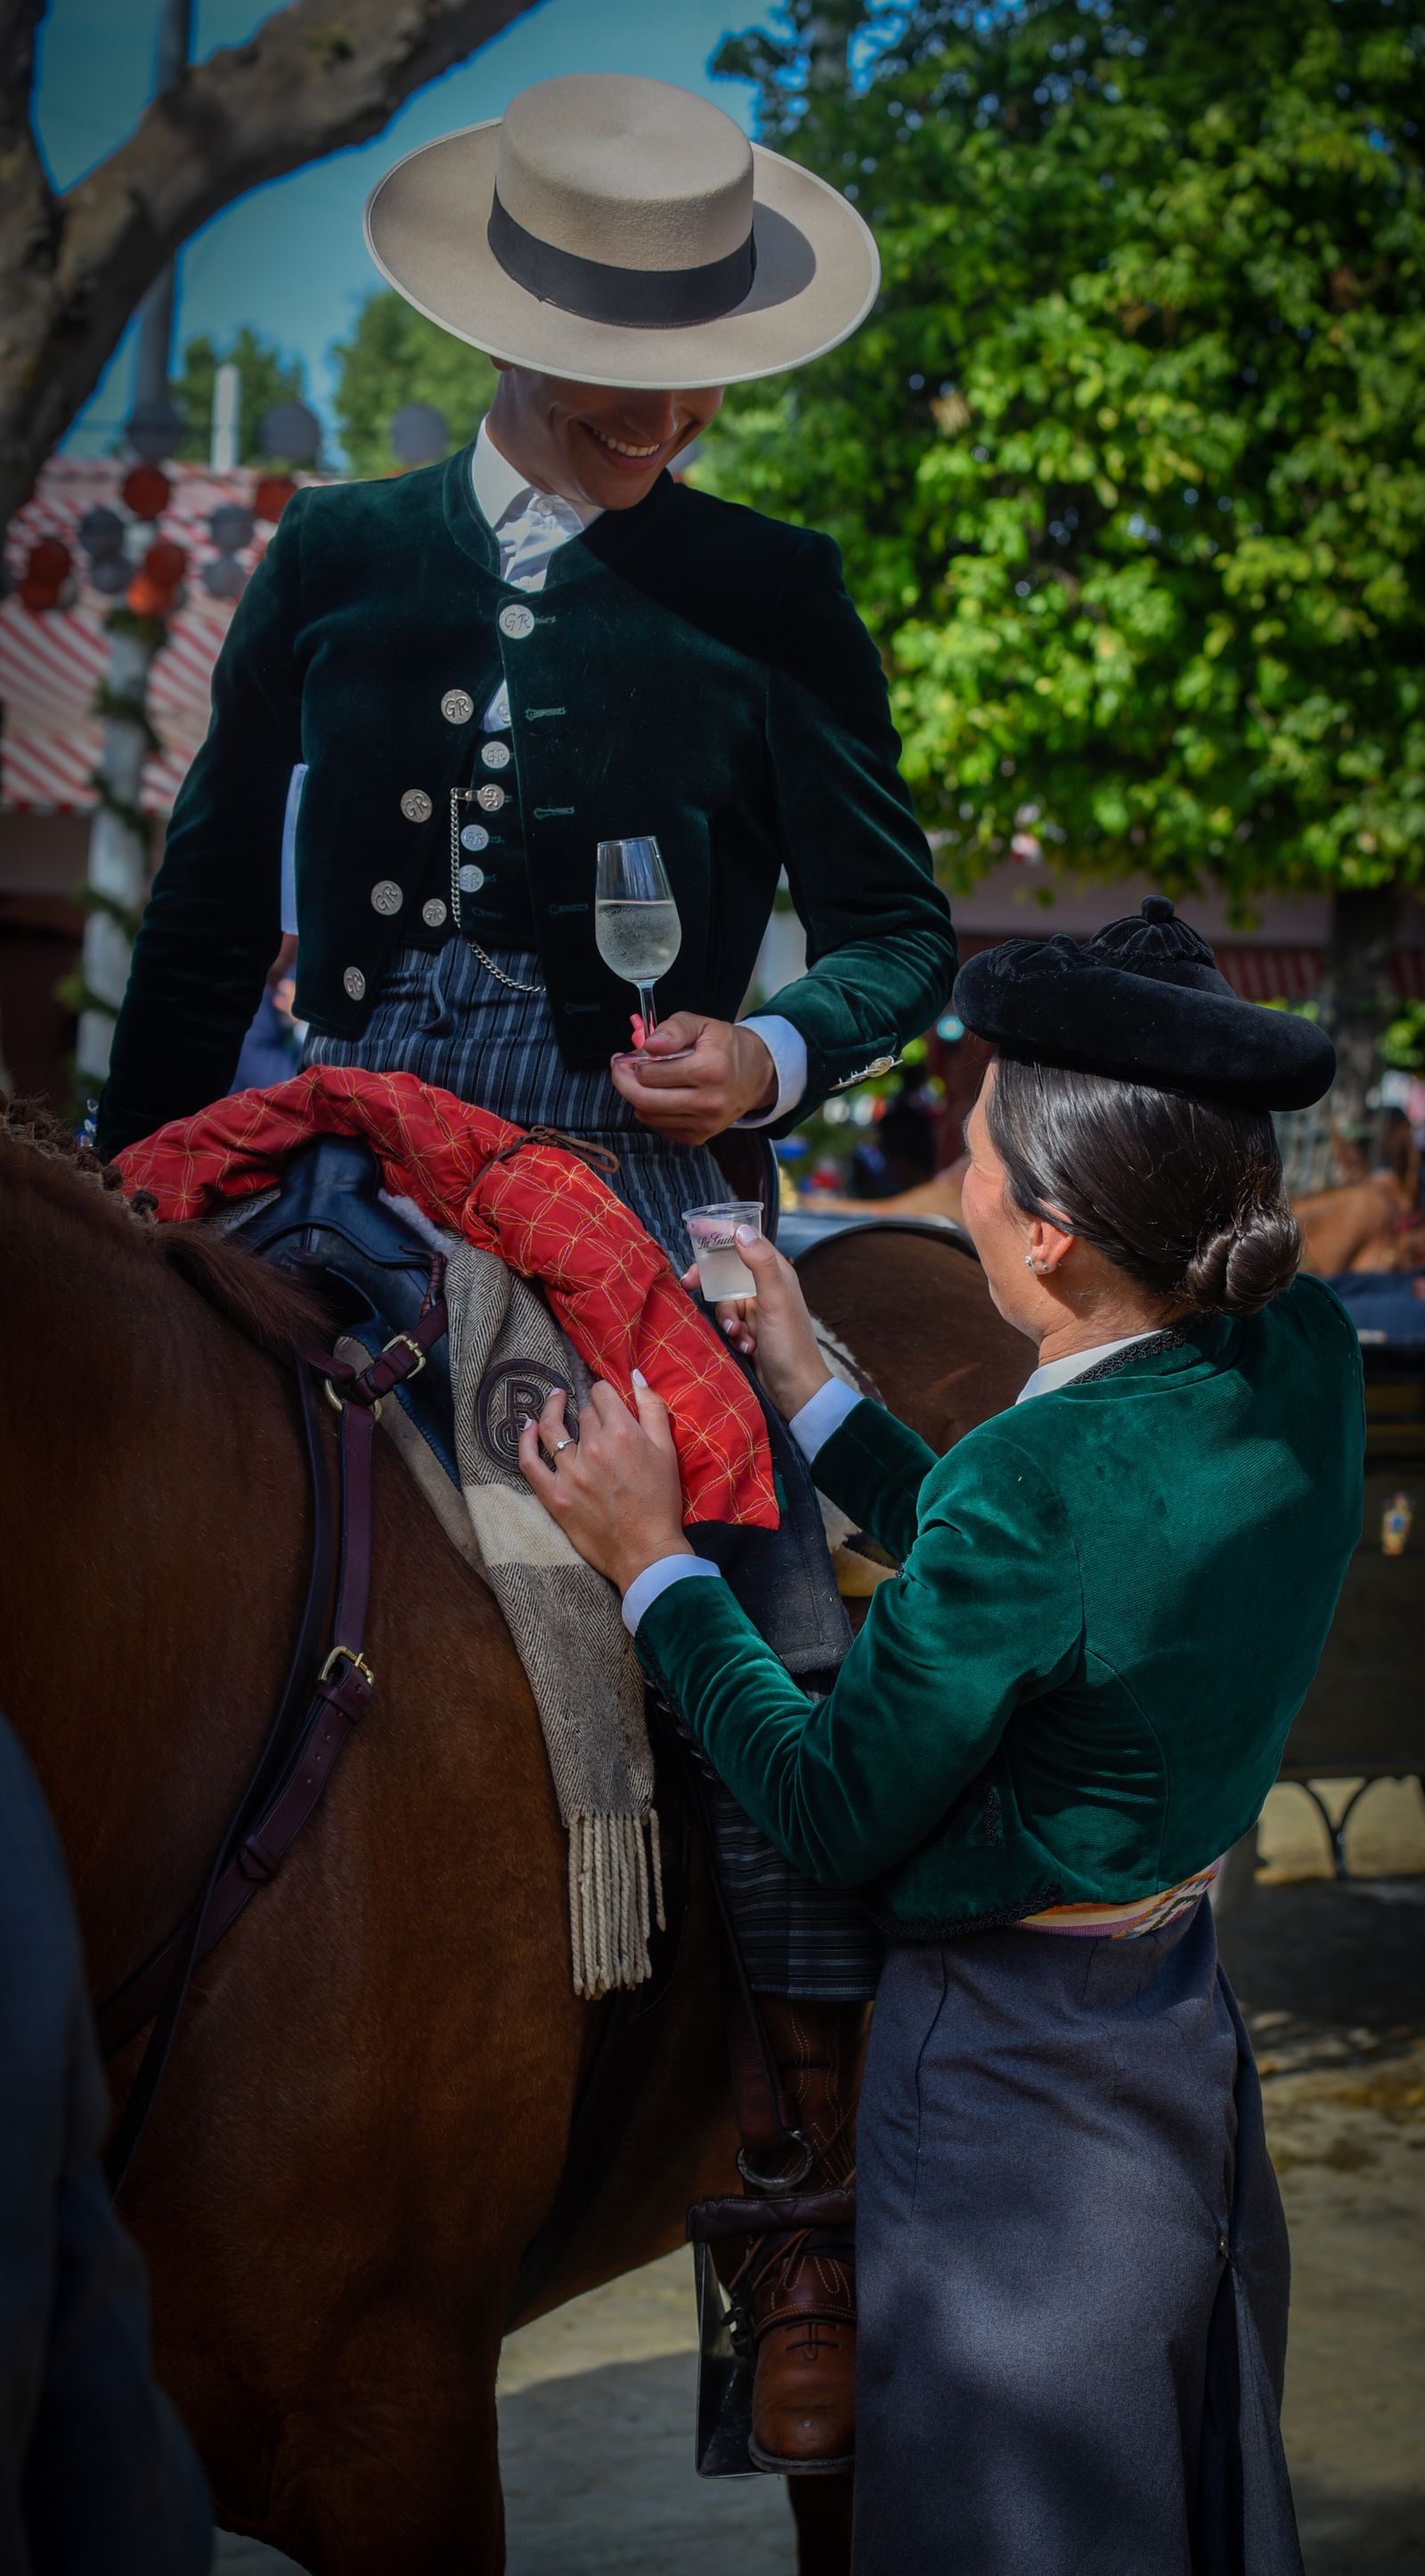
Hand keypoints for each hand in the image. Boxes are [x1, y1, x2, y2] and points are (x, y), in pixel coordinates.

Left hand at [517, 1375, 691, 1593]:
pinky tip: (527, 1427)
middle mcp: (592, 1447)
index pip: (600, 1394)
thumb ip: (651, 1408)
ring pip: (552, 1429)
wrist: (646, 1550)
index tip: (605, 1401)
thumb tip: (634, 1375)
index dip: (603, 1395)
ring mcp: (569, 1472)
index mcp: (621, 1432)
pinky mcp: (554, 1495)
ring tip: (553, 1399)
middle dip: (589, 1414)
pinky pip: (529, 1461)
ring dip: (551, 1410)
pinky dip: (524, 1440)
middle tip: (596, 1423)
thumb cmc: (660, 1501)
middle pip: (581, 1414)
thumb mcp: (667, 1450)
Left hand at [609, 1012, 775, 1144]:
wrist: (757, 1074)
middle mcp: (709, 1101)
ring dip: (636, 1097)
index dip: (632, 1063)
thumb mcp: (702, 1024)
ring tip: (640, 1080)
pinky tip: (659, 1096)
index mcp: (709, 1070)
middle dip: (623, 1083)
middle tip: (620, 1069)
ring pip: (649, 1116)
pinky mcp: (700, 1136)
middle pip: (645, 1100)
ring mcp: (705, 1123)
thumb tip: (649, 1046)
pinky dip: (652, 1112)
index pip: (650, 1074)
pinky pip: (661, 1128)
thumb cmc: (726, 1046)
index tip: (627, 1056)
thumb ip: (674, 1029)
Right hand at [685, 1226, 832, 1420]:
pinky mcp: (748, 1329)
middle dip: (710, 1281)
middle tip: (689, 1283)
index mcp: (776, 1272)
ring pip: (724, 1300)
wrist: (795, 1389)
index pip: (745, 1241)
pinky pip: (728, 1322)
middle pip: (727, 1271)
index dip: (721, 1232)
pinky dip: (732, 1333)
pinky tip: (746, 1346)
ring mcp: (756, 1309)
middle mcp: (766, 1286)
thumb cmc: (790, 1344)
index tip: (694, 1228)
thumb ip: (760, 1264)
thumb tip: (740, 1231)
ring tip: (739, 1335)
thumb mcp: (775, 1300)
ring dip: (727, 1318)